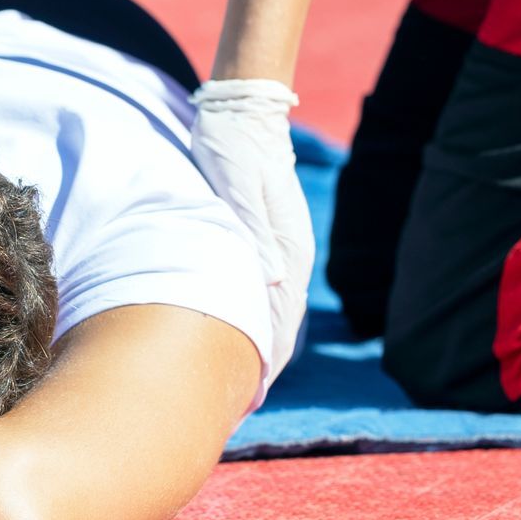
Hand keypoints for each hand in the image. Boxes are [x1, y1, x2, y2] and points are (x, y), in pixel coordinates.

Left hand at [189, 79, 313, 386]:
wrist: (244, 111)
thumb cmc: (235, 148)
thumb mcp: (241, 186)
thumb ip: (254, 230)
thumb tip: (269, 280)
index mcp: (288, 251)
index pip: (280, 322)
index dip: (265, 363)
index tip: (251, 399)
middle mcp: (288, 257)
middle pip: (279, 326)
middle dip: (261, 367)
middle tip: (238, 408)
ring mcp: (278, 250)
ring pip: (270, 313)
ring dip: (256, 348)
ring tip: (237, 386)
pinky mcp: (262, 241)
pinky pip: (259, 293)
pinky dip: (249, 320)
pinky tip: (232, 335)